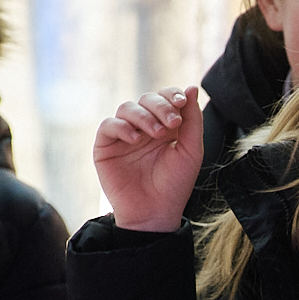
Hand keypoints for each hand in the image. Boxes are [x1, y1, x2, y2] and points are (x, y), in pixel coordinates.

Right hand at [94, 87, 203, 231]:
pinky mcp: (105, 146)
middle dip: (161, 106)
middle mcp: (143, 127)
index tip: (182, 102)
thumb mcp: (191, 151)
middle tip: (173, 123)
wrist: (155, 213)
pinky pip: (109, 125)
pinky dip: (122, 126)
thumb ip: (192, 120)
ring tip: (156, 134)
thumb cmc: (174, 185)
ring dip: (144, 116)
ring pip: (127, 107)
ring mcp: (123, 135)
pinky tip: (136, 139)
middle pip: (147, 99)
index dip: (172, 94)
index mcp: (164, 125)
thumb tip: (192, 87)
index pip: (165, 97)